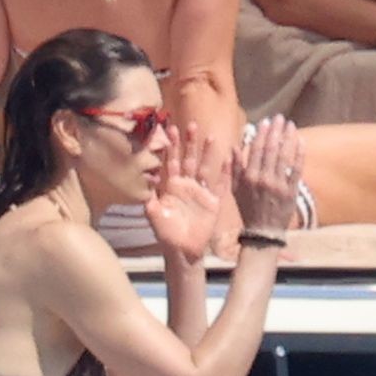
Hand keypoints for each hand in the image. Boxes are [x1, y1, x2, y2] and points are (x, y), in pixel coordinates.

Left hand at [145, 120, 227, 264]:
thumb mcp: (154, 216)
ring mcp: (201, 192)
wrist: (183, 250)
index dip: (171, 146)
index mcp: (171, 186)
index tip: (170, 129)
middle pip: (189, 159)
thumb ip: (151, 201)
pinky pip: (221, 184)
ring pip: (205, 167)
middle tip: (190, 125)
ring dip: (207, 152)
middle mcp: (187, 185)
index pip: (171, 162)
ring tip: (210, 136)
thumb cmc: (166, 235)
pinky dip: (226, 172)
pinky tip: (229, 158)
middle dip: (189, 143)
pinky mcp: (213, 202)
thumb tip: (146, 187)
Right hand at [232, 115, 303, 234]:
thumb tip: (234, 147)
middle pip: (271, 150)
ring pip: (284, 157)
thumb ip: (235, 168)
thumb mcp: (236, 189)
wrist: (263, 232)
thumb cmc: (248, 209)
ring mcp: (279, 185)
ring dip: (288, 138)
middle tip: (280, 118)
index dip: (262, 134)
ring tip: (290, 125)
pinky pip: (297, 170)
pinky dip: (299, 155)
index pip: (256, 150)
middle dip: (276, 131)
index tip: (266, 121)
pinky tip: (301, 141)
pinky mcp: (292, 191)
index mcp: (249, 177)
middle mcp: (264, 179)